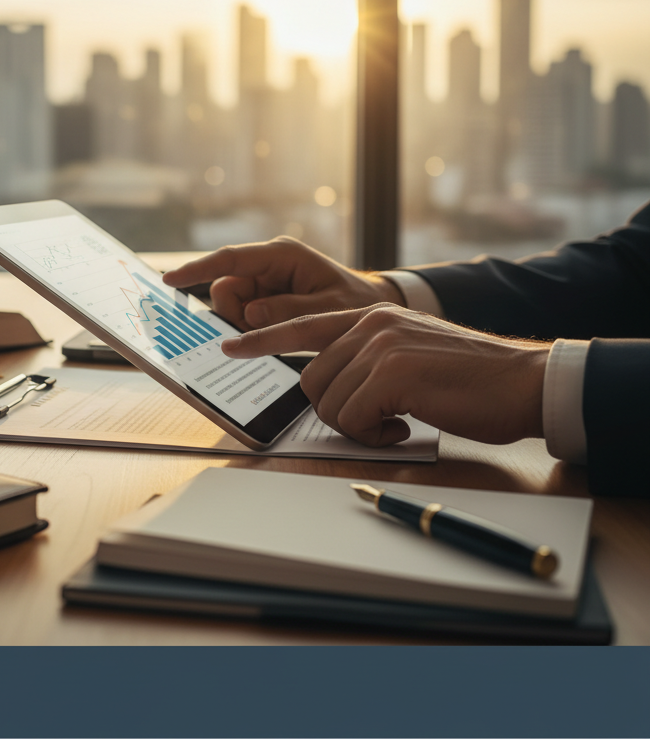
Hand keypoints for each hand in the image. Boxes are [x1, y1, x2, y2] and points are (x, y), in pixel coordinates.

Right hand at [161, 237, 403, 331]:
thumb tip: (252, 314)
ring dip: (244, 325)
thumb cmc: (356, 304)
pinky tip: (274, 334)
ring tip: (281, 334)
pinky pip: (241, 315)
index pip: (230, 261)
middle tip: (264, 333)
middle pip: (225, 289)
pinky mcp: (265, 298)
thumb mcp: (330, 310)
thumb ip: (291, 312)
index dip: (197, 270)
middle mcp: (268, 265)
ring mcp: (265, 282)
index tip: (170, 280)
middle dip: (234, 315)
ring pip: (230, 306)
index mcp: (283, 256)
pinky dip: (250, 329)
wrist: (370, 309)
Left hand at [220, 304, 548, 446]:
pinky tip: (405, 426)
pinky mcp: (391, 373)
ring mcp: (379, 345)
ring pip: (329, 403)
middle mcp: (369, 324)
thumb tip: (329, 387)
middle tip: (380, 418)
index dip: (263, 338)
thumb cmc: (468, 379)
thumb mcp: (408, 354)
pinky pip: (353, 419)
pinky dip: (374, 435)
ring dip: (359, 425)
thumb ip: (367, 359)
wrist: (521, 381)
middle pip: (312, 381)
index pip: (302, 325)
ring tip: (398, 419)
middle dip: (338, 411)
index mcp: (370, 316)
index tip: (230, 346)